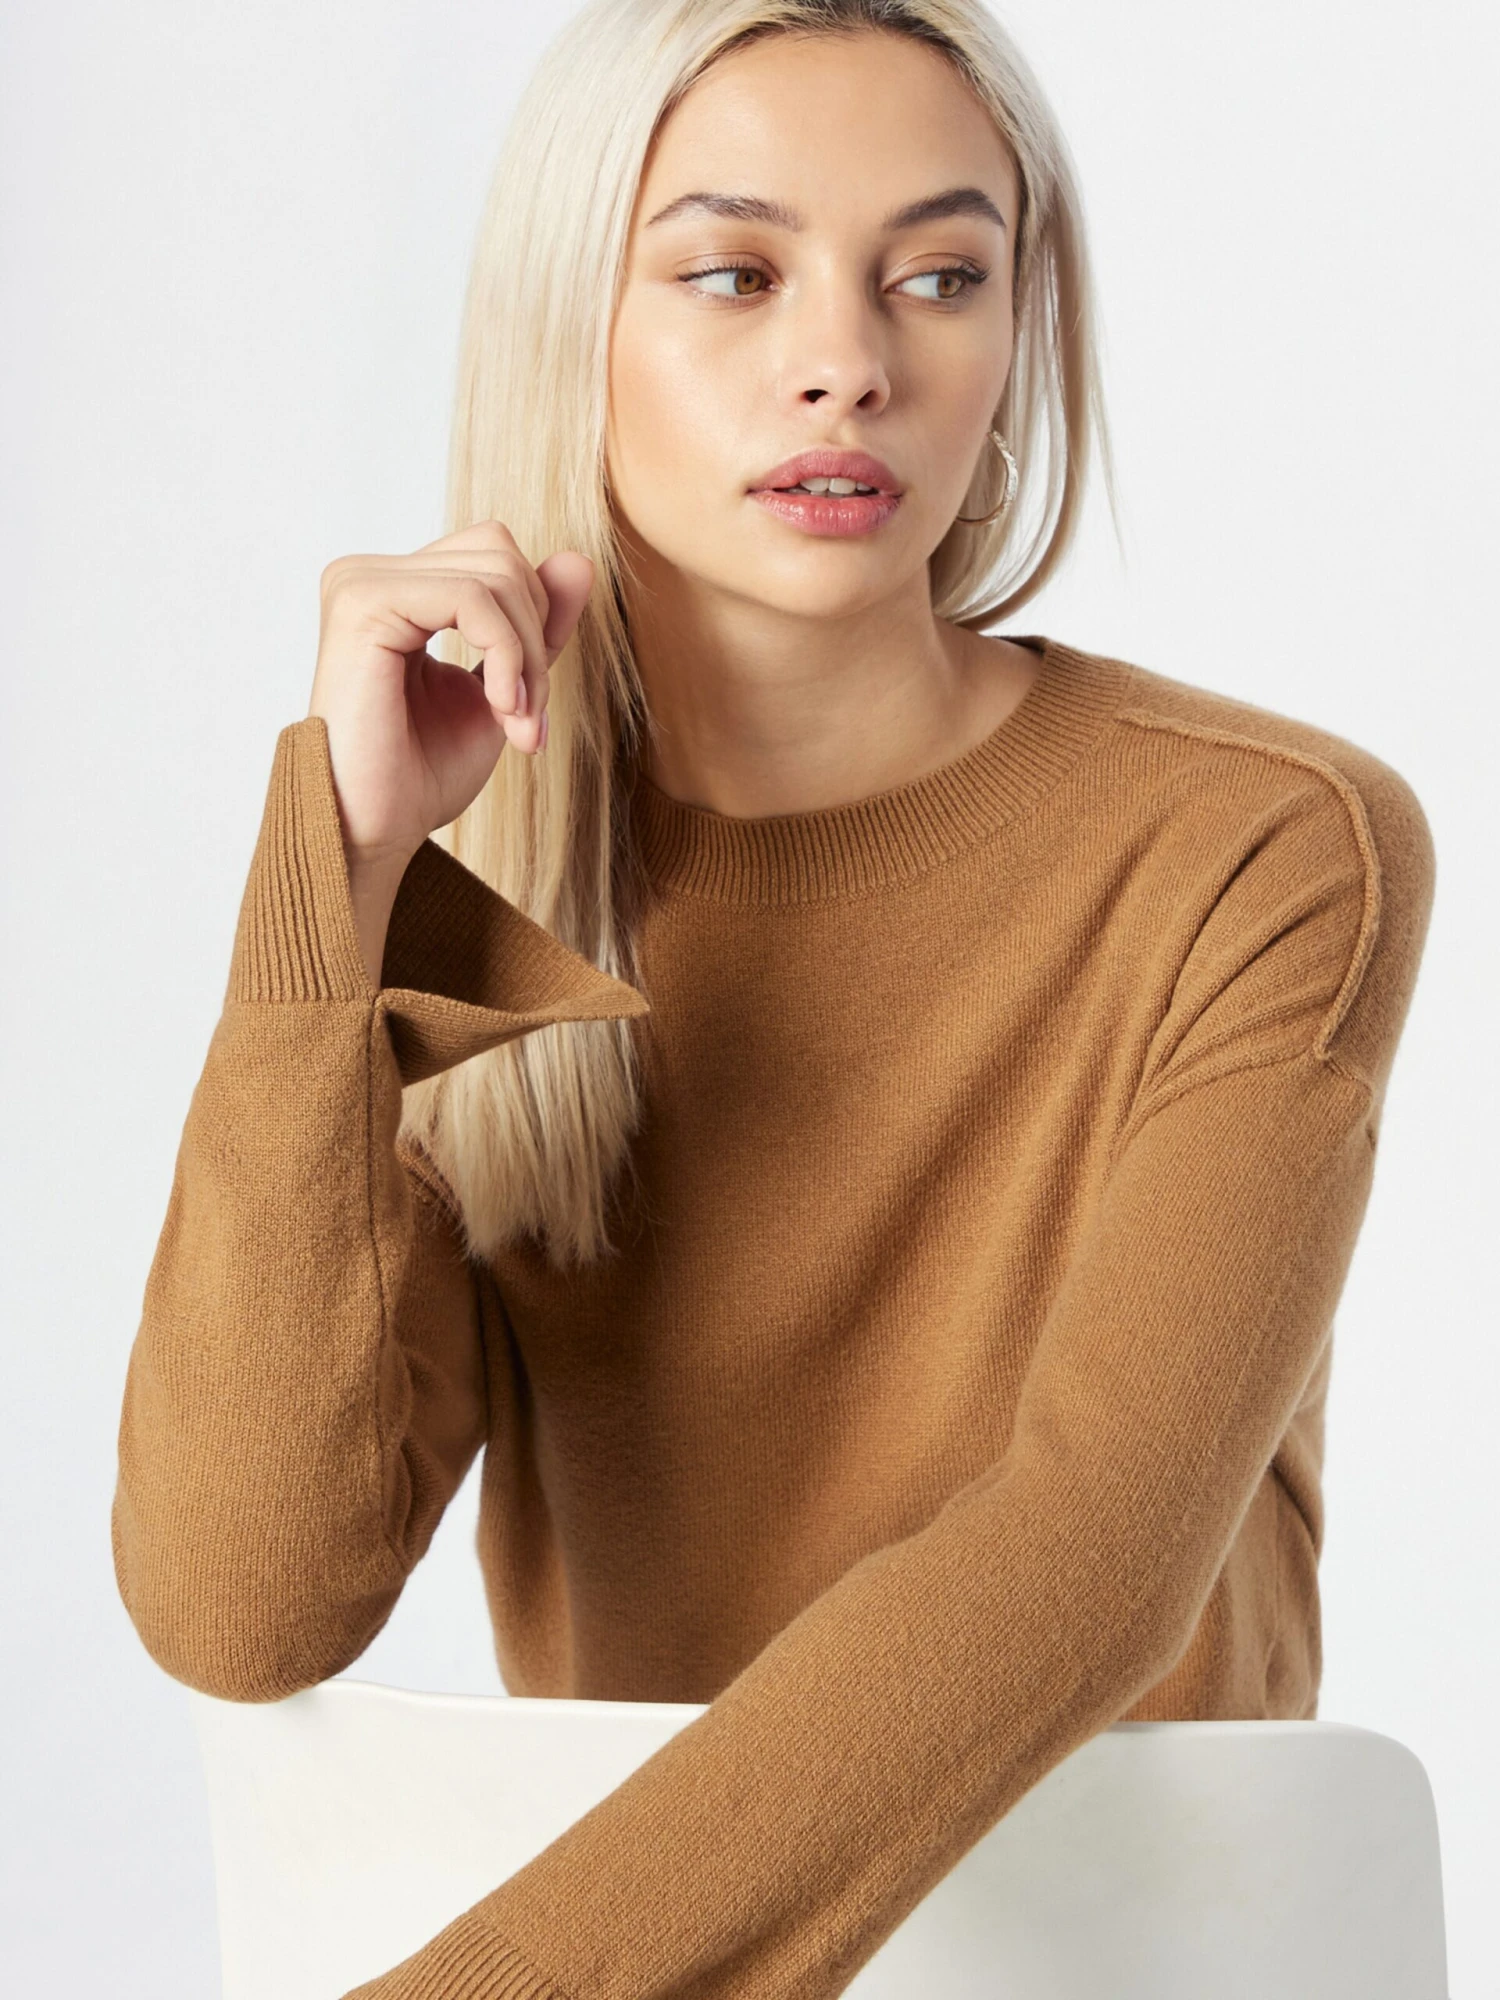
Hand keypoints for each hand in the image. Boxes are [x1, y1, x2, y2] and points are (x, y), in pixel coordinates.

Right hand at [305, 520, 593, 983]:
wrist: (370, 832)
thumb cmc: (420, 775)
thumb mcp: (502, 690)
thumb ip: (536, 628)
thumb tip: (579, 560)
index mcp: (397, 591)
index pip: (495, 559)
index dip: (535, 624)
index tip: (532, 709)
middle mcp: (371, 575)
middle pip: (500, 555)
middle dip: (536, 639)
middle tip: (529, 718)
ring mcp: (361, 583)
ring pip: (495, 574)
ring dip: (527, 657)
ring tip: (515, 723)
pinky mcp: (363, 603)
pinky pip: (473, 598)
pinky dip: (506, 655)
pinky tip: (500, 707)